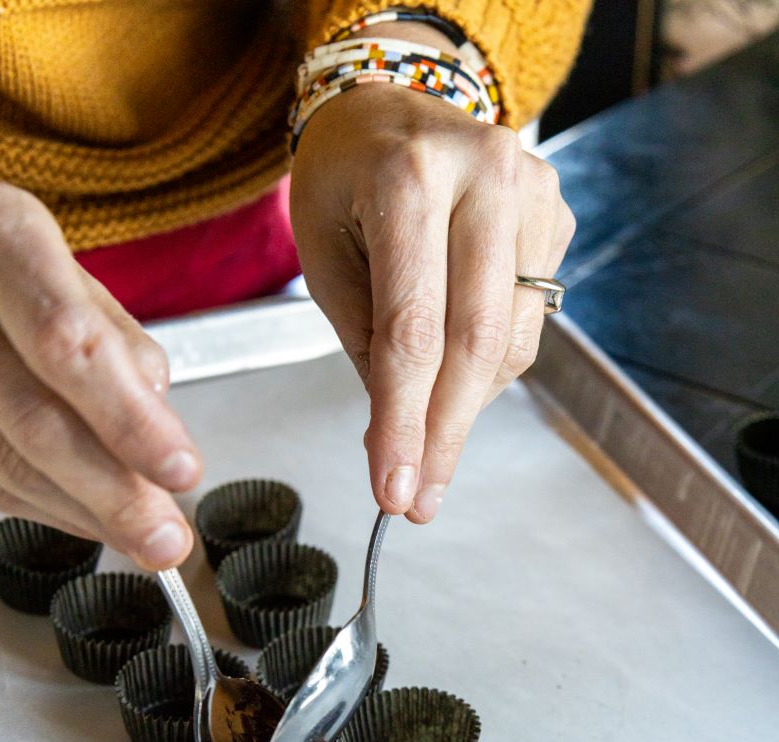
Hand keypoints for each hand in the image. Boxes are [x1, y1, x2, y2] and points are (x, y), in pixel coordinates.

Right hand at [0, 183, 201, 567]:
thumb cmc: (20, 277)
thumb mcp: (79, 283)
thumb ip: (123, 351)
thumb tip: (158, 433)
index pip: (69, 342)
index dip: (129, 418)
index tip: (183, 469)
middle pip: (32, 417)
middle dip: (112, 493)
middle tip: (166, 537)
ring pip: (1, 463)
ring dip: (82, 512)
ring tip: (140, 534)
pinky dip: (46, 508)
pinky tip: (88, 515)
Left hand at [291, 84, 574, 521]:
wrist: (389, 104)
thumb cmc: (344, 180)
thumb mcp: (324, 259)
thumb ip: (366, 346)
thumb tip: (400, 444)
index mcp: (409, 179)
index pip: (412, 330)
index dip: (404, 423)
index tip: (393, 491)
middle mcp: (485, 176)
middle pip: (477, 343)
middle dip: (445, 434)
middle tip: (420, 497)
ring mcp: (533, 191)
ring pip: (511, 342)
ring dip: (465, 403)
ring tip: (423, 416)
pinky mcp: (556, 214)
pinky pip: (529, 321)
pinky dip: (488, 362)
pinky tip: (453, 356)